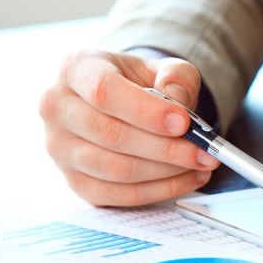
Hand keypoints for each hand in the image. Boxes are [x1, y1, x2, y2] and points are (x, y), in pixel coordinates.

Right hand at [39, 50, 219, 205]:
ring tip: (201, 163)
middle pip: (111, 135)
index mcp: (76, 69)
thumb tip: (178, 102)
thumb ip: (177, 77)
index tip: (183, 122)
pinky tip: (187, 178)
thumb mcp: (161, 67)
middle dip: (166, 148)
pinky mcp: (74, 181)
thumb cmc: (137, 83)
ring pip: (116, 170)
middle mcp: (57, 109)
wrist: (117, 102)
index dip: (146, 111)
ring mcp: (60, 149)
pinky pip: (119, 195)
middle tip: (205, 152)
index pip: (104, 91)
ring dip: (166, 172)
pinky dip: (159, 190)